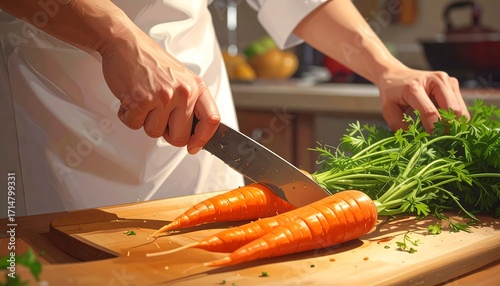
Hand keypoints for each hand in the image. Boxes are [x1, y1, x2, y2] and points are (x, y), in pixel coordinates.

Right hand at [99, 26, 218, 153]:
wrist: (126, 44)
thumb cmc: (152, 62)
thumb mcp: (182, 78)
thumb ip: (190, 103)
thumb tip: (194, 133)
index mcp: (196, 87)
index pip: (211, 120)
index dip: (203, 139)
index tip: (194, 146)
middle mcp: (183, 92)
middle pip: (180, 137)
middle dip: (167, 133)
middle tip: (158, 116)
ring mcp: (163, 97)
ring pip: (155, 133)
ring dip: (146, 121)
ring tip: (144, 100)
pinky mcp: (142, 100)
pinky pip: (135, 125)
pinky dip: (129, 116)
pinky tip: (132, 98)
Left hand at [377, 67, 469, 132]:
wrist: (397, 75)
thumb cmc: (392, 93)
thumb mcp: (388, 110)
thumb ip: (399, 125)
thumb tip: (416, 138)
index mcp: (414, 87)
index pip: (430, 112)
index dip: (433, 129)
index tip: (431, 139)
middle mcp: (435, 80)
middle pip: (453, 110)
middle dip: (447, 127)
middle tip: (439, 137)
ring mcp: (447, 80)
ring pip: (461, 110)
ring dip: (453, 123)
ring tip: (440, 129)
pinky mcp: (454, 84)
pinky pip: (461, 107)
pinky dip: (454, 118)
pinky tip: (443, 119)